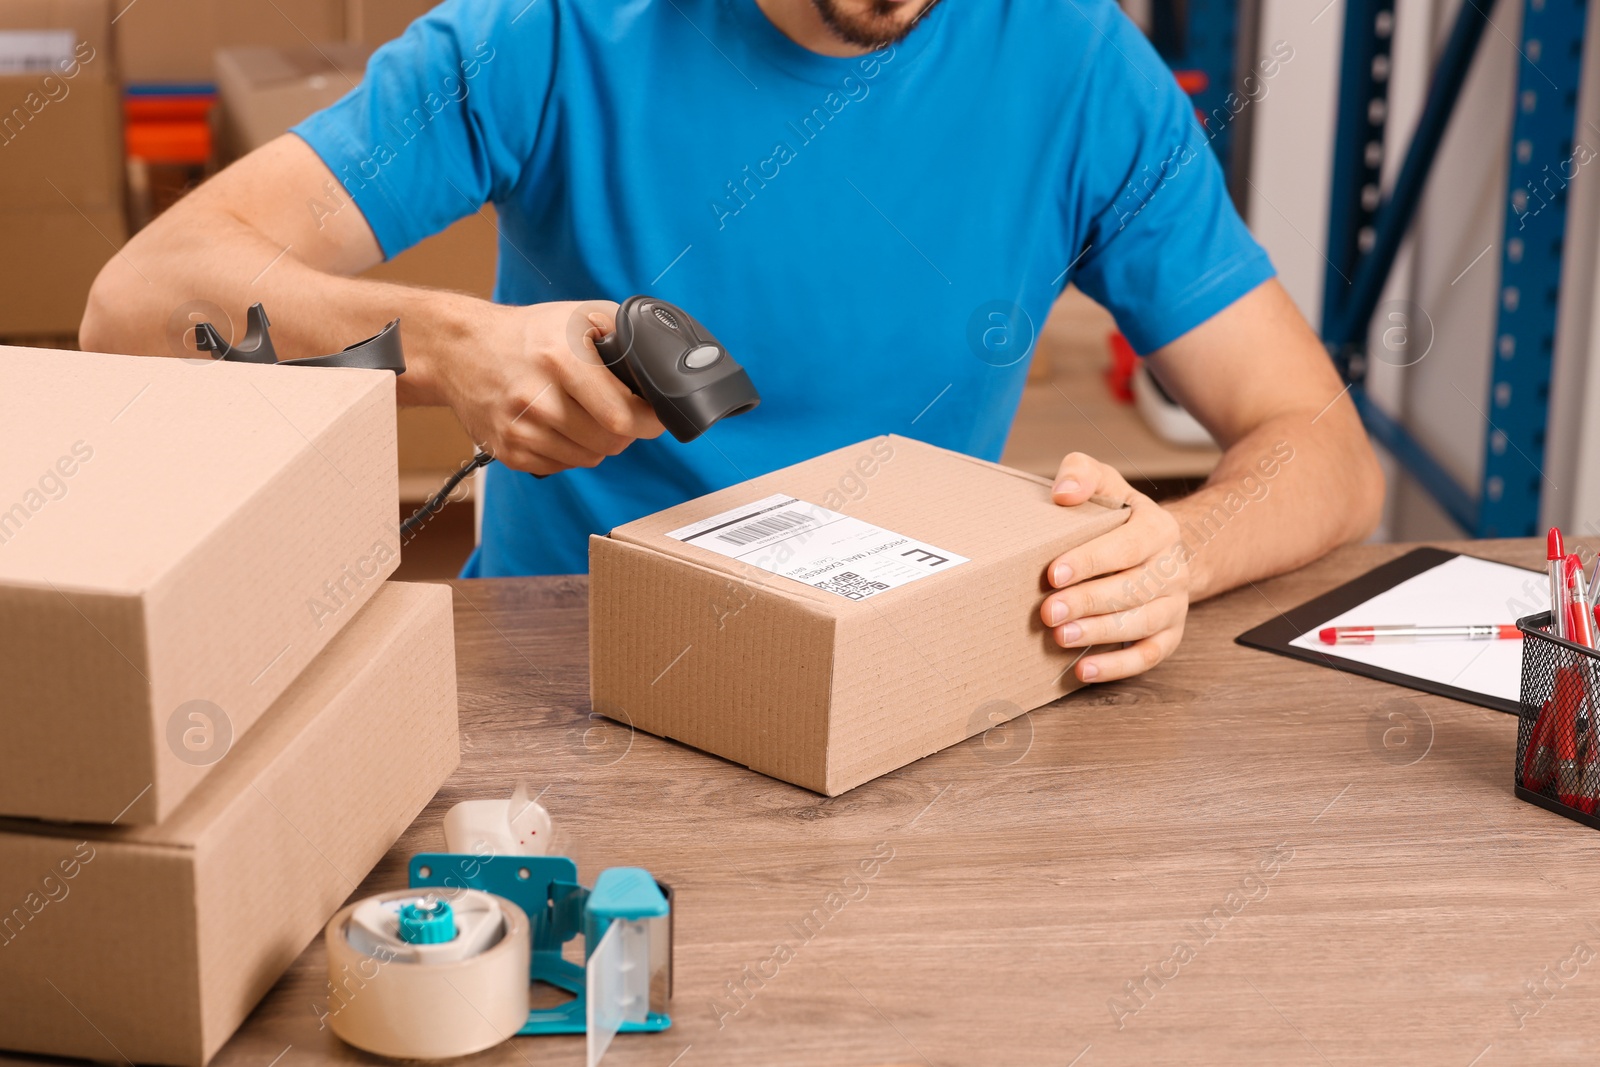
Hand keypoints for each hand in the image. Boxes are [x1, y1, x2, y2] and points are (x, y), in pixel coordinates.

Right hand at [437, 300, 665, 474]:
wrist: (461, 348)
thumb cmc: (529, 332)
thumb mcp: (580, 315)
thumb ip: (626, 335)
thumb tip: (661, 368)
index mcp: (561, 361)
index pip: (623, 417)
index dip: (649, 421)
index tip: (654, 414)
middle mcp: (538, 399)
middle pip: (611, 443)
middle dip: (626, 431)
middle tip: (619, 411)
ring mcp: (520, 429)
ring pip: (589, 458)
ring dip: (598, 442)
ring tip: (584, 413)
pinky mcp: (508, 451)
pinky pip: (562, 466)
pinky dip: (570, 450)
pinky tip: (558, 424)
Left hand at [1039, 452, 1189, 682]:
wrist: (1158, 548)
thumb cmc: (1119, 518)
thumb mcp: (1104, 484)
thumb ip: (1082, 473)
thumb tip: (1063, 491)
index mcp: (1158, 528)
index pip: (1127, 546)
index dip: (1091, 561)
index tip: (1054, 574)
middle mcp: (1172, 568)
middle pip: (1133, 589)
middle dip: (1088, 602)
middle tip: (1049, 612)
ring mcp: (1175, 604)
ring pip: (1142, 624)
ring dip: (1100, 633)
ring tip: (1062, 638)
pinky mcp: (1169, 635)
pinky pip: (1149, 655)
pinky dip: (1118, 666)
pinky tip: (1084, 670)